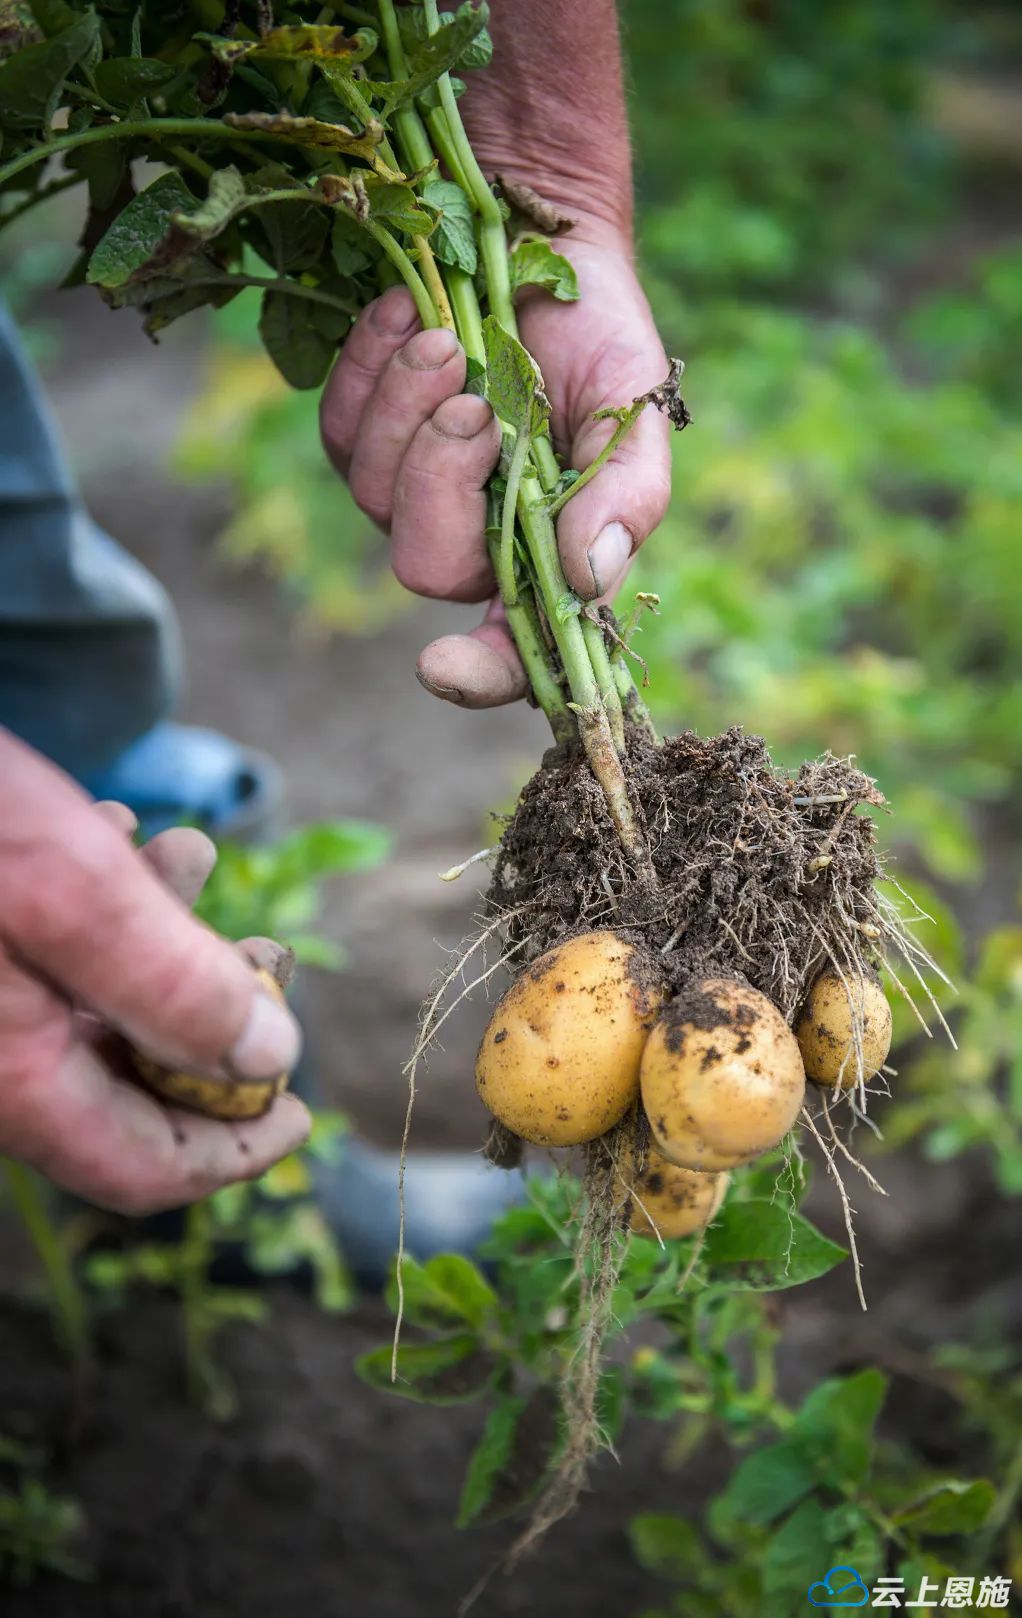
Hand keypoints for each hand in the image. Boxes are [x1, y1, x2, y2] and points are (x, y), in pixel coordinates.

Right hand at [0, 730, 308, 1214]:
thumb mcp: (70, 890)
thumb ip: (168, 986)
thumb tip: (267, 1059)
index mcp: (11, 1080)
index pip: (141, 1168)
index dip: (235, 1152)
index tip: (306, 1115)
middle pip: (126, 1087)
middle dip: (213, 1024)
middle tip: (272, 952)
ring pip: (90, 1010)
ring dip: (161, 943)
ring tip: (192, 851)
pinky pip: (43, 960)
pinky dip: (100, 911)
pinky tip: (111, 832)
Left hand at [319, 223, 670, 707]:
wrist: (543, 239)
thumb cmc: (599, 337)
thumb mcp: (635, 409)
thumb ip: (626, 494)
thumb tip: (591, 577)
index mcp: (545, 556)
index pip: (512, 653)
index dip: (479, 673)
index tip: (441, 666)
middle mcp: (472, 538)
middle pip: (425, 568)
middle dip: (443, 482)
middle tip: (478, 407)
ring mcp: (408, 490)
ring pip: (371, 496)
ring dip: (408, 411)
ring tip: (448, 340)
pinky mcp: (357, 433)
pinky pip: (337, 429)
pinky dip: (371, 370)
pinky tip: (407, 318)